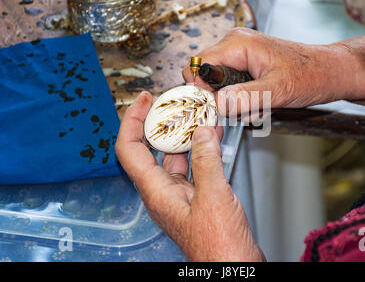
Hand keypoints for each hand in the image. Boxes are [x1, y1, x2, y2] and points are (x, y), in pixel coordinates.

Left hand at [115, 91, 264, 261]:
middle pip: (152, 149)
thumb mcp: (213, 197)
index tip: (144, 100)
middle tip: (174, 103)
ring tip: (198, 115)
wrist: (234, 267)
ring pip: (176, 157)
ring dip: (185, 135)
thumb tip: (202, 133)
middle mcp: (163, 193)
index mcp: (157, 193)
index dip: (133, 121)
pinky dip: (201, 150)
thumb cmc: (219, 246)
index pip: (130, 149)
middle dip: (163, 123)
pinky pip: (193, 167)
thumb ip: (207, 161)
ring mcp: (180, 196)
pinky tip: (213, 138)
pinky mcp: (196, 198)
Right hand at [183, 27, 364, 115]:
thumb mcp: (277, 91)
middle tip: (248, 108)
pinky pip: (234, 87)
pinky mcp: (248, 65)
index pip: (197, 65)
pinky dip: (245, 100)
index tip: (215, 108)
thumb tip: (216, 105)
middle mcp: (235, 45)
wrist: (332, 72)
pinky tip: (264, 102)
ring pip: (221, 87)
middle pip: (207, 78)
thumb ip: (245, 97)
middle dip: (224, 100)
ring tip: (263, 105)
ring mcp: (241, 55)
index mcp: (237, 44)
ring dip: (238, 103)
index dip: (200, 89)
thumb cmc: (311, 75)